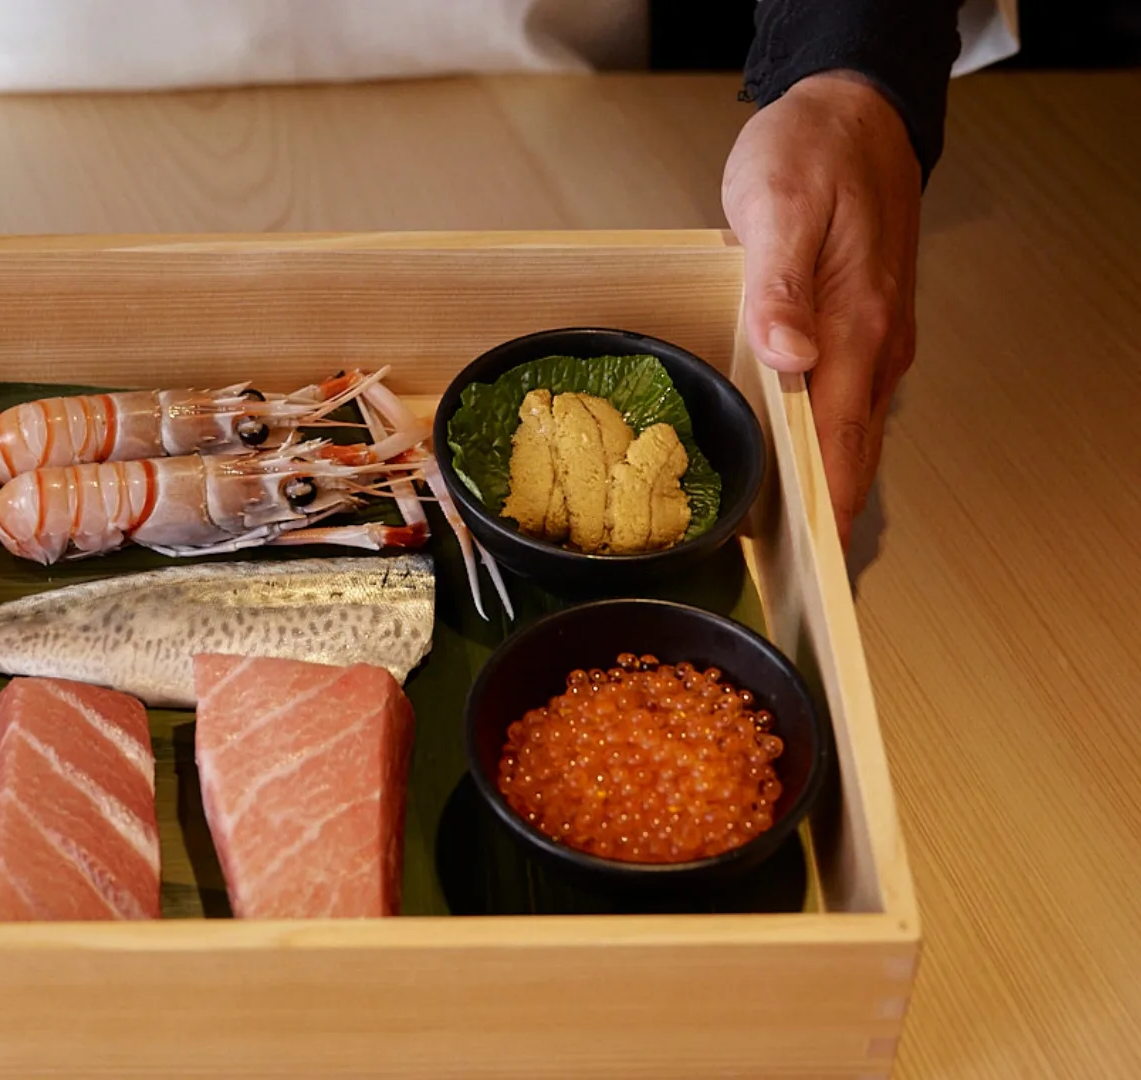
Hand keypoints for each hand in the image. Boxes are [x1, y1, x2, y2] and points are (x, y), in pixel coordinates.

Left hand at [722, 70, 920, 545]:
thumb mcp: (778, 207)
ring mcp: (872, 340)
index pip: (843, 446)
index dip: (827, 515)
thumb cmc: (812, 153)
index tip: (813, 571)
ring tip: (774, 537)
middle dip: (820, 519)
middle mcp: (873, 345)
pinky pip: (839, 402)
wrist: (854, 111)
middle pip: (851, 455)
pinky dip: (815, 441)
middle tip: (786, 578)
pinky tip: (781, 459)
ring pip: (847, 433)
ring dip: (816, 483)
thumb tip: (787, 356)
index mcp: (854, 327)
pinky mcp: (858, 328)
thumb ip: (779, 285)